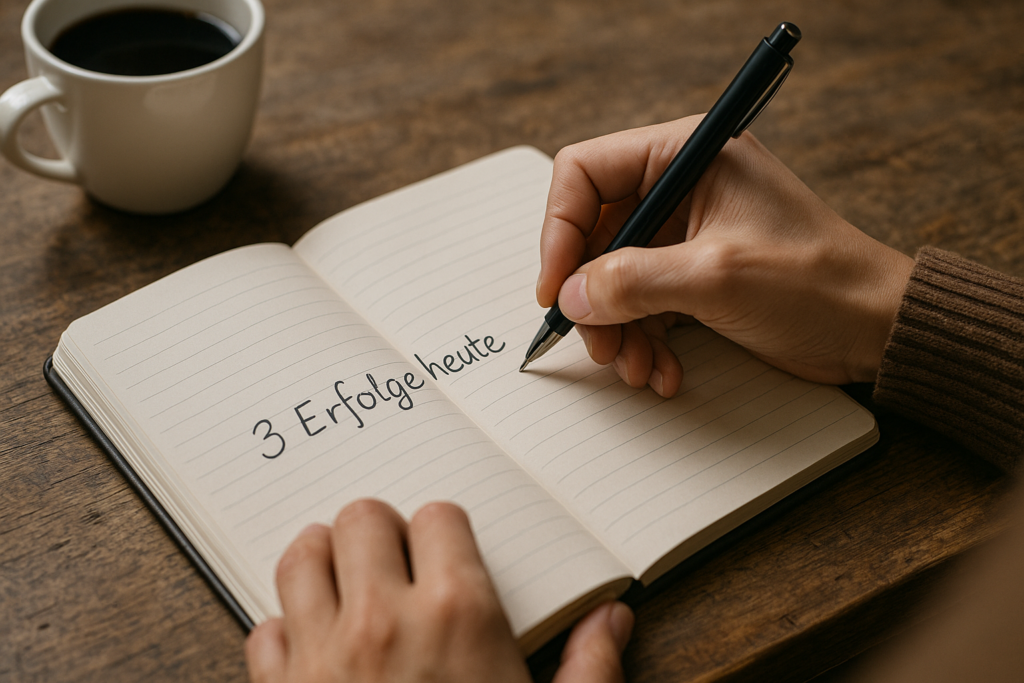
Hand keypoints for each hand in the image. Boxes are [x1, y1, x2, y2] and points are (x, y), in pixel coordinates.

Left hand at [245, 499, 633, 682]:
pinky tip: (316, 652)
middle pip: (363, 518)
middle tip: (396, 564)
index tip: (447, 555)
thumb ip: (589, 669)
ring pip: (302, 556)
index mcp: (460, 616)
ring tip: (348, 589)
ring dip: (324, 563)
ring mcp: (323, 654)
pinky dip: (285, 631)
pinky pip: (264, 630)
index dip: (445, 533)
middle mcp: (385, 620)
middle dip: (381, 534)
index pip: (439, 516)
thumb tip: (612, 621)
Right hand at [537, 116, 914, 394]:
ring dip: (617, 328)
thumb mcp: (716, 277)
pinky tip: (663, 371)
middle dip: (592, 295)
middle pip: (595, 234)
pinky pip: (643, 305)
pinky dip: (644, 341)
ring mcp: (687, 234)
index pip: (586, 173)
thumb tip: (570, 296)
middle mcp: (681, 187)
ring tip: (636, 367)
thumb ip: (634, 281)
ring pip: (614, 277)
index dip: (560, 229)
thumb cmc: (820, 282)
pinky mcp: (694, 275)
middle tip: (598, 341)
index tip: (555, 286)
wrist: (874, 328)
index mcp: (688, 155)